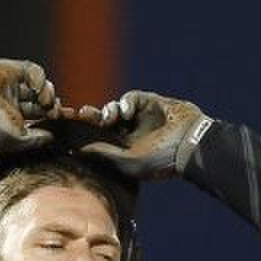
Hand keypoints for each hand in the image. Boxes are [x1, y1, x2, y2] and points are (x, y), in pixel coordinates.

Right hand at [0, 60, 58, 151]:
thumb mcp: (17, 140)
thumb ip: (36, 139)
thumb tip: (52, 137)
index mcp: (12, 116)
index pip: (38, 113)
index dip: (52, 115)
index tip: (62, 118)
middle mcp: (12, 99)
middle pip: (40, 98)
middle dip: (51, 104)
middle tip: (55, 111)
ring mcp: (12, 83)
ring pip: (38, 84)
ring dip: (47, 92)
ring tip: (45, 102)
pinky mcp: (10, 69)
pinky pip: (33, 70)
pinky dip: (40, 78)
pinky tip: (37, 88)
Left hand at [67, 90, 208, 179]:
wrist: (191, 145)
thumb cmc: (160, 161)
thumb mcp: (127, 163)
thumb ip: (103, 154)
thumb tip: (77, 150)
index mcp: (120, 149)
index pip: (96, 138)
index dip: (82, 132)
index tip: (69, 129)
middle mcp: (128, 133)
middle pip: (102, 121)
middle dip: (90, 117)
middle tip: (80, 115)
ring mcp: (139, 117)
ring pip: (114, 108)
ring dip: (108, 111)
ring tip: (109, 118)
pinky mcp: (150, 102)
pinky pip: (131, 98)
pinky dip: (126, 102)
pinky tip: (127, 112)